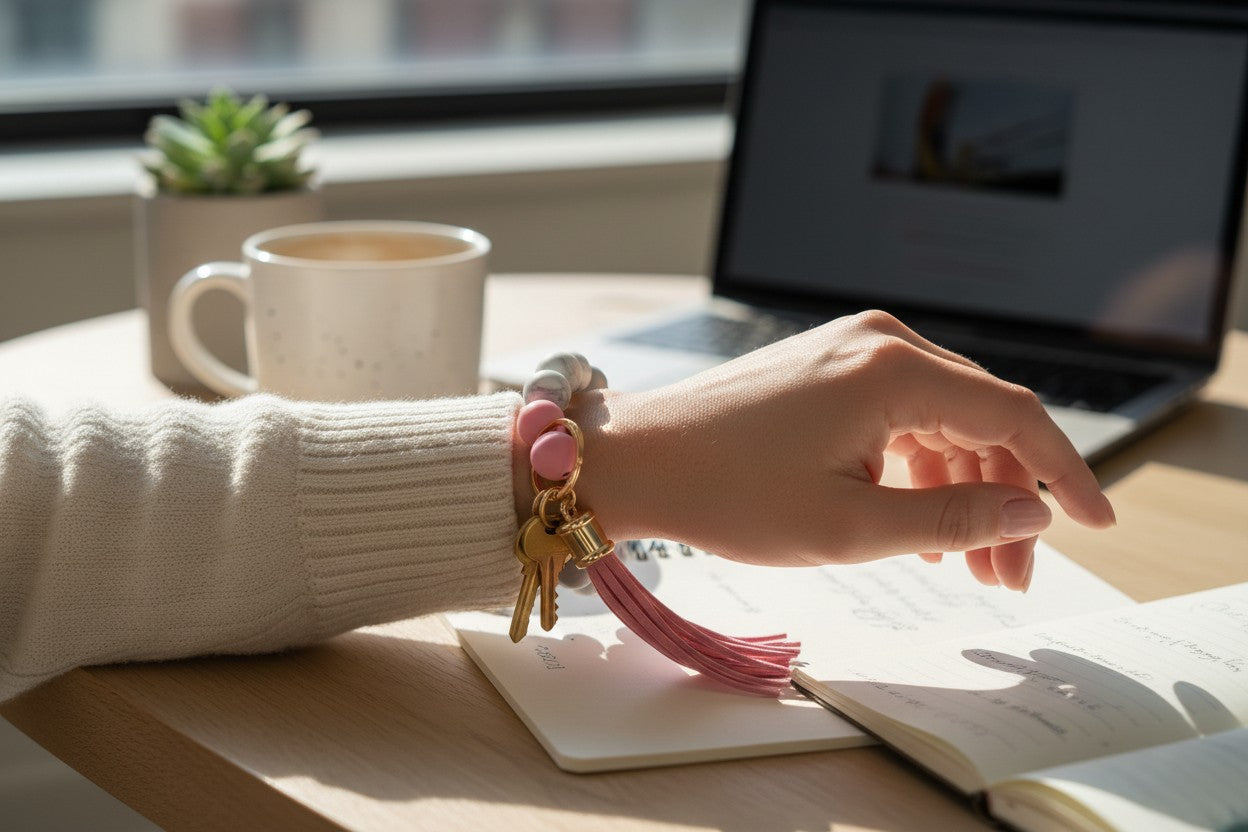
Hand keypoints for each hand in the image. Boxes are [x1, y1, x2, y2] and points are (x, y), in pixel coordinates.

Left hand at [566, 310, 1115, 589]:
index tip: (1099, 522)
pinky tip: (917, 528)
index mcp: (892, 370)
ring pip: (941, 422)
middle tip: (1008, 577)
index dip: (1064, 473)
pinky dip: (918, 472)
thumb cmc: (726, 493)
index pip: (1015, 416)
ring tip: (966, 568)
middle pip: (981, 420)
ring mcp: (850, 351)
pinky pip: (899, 418)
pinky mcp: (828, 369)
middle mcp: (879, 343)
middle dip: (1005, 501)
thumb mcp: (847, 526)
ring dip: (961, 492)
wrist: (637, 460)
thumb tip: (1031, 511)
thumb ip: (949, 520)